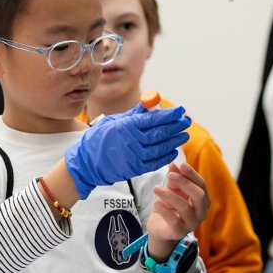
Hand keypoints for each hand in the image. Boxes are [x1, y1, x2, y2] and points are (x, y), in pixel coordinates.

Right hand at [65, 105, 190, 198]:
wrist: (86, 162)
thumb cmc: (99, 139)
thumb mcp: (114, 121)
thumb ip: (134, 115)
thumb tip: (150, 104)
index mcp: (127, 126)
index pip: (153, 118)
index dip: (169, 114)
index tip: (180, 110)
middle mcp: (132, 140)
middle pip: (160, 132)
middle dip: (176, 126)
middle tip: (186, 121)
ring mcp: (134, 156)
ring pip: (160, 147)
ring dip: (175, 141)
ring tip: (184, 135)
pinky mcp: (135, 168)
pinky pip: (155, 162)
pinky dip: (166, 156)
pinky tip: (173, 150)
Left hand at [146, 163, 209, 260]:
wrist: (159, 226)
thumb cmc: (169, 206)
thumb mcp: (171, 189)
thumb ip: (174, 178)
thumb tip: (174, 163)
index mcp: (202, 200)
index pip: (202, 185)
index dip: (192, 174)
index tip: (182, 165)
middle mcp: (200, 212)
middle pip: (199, 196)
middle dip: (185, 183)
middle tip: (170, 175)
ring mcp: (191, 224)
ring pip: (185, 208)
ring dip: (169, 195)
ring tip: (156, 188)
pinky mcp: (179, 232)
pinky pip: (174, 221)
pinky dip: (164, 210)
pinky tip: (156, 204)